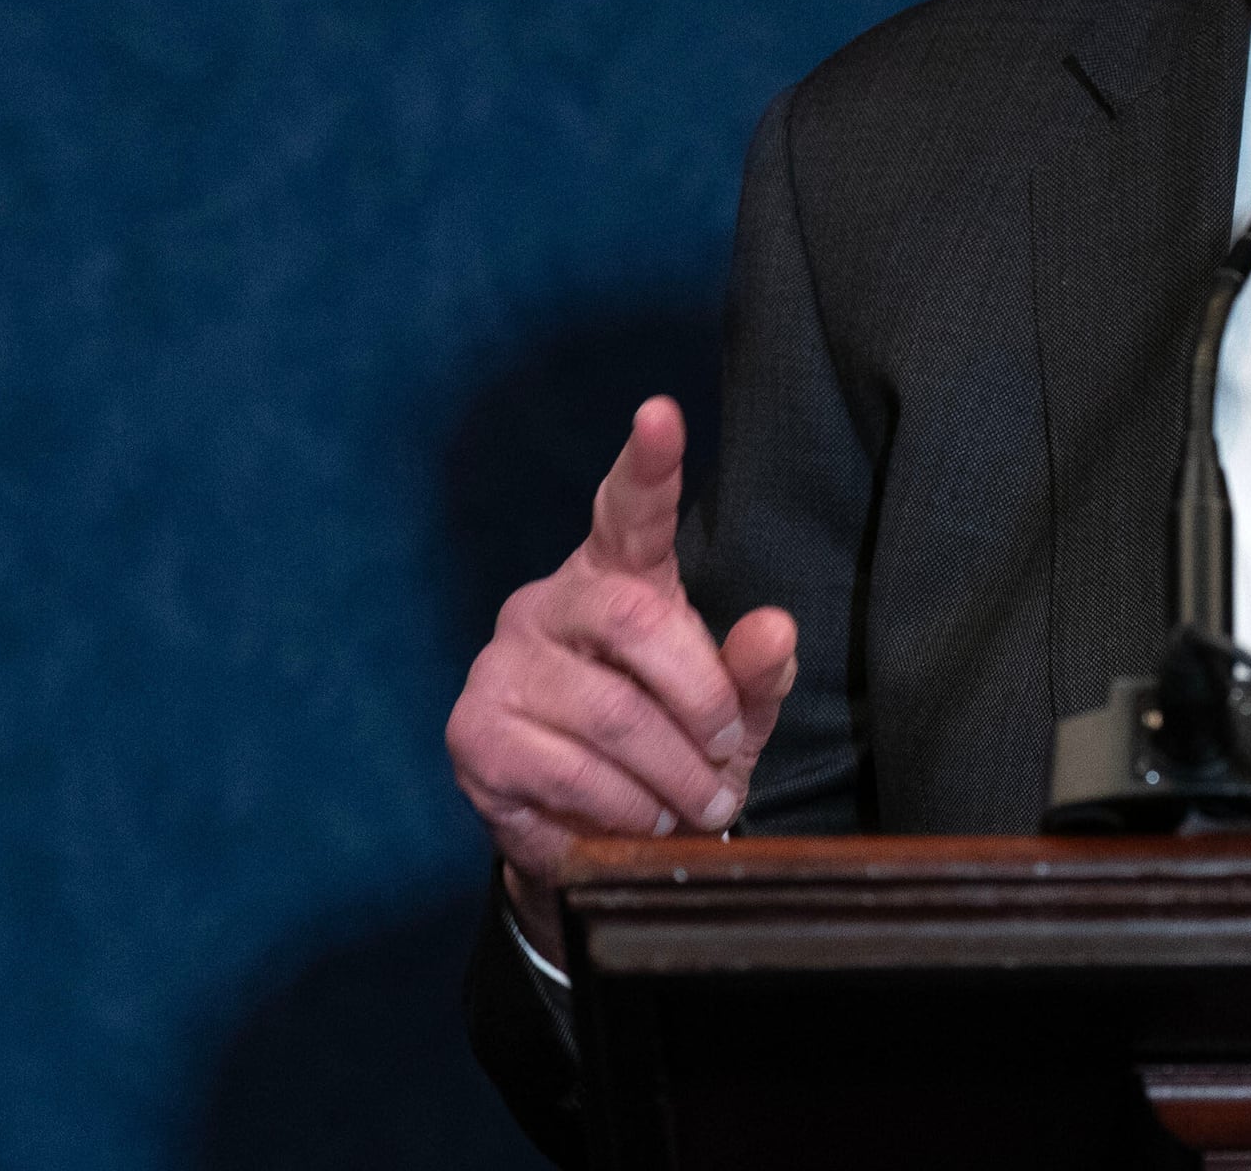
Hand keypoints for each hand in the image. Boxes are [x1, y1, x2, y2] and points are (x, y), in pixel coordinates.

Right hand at [446, 395, 797, 959]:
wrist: (592, 835)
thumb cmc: (673, 750)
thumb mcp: (733, 714)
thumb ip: (756, 673)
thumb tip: (776, 628)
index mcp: (615, 578)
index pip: (628, 510)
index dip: (647, 464)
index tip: (662, 414)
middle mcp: (548, 605)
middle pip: (634, 621)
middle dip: (702, 700)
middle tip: (730, 754)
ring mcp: (501, 668)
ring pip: (610, 713)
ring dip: (673, 774)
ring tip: (698, 803)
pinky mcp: (475, 736)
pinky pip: (567, 772)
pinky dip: (623, 808)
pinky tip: (639, 819)